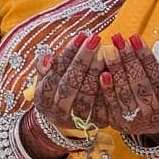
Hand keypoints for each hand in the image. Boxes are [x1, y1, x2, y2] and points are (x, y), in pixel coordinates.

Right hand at [29, 34, 102, 158]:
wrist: (66, 118)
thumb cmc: (57, 88)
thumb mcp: (46, 78)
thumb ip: (44, 67)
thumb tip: (48, 57)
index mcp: (44, 98)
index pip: (55, 74)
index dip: (67, 55)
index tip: (80, 36)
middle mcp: (58, 111)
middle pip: (70, 85)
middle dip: (82, 61)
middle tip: (95, 40)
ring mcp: (77, 120)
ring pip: (87, 96)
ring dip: (96, 72)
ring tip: (106, 51)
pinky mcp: (97, 122)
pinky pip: (104, 106)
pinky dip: (109, 88)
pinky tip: (115, 69)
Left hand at [99, 34, 158, 140]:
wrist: (158, 123)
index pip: (157, 76)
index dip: (145, 56)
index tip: (135, 38)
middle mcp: (155, 115)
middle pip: (140, 85)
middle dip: (128, 60)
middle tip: (118, 40)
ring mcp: (136, 121)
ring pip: (125, 93)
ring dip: (116, 70)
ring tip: (109, 51)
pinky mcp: (119, 124)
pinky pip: (111, 105)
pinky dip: (107, 89)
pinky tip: (102, 73)